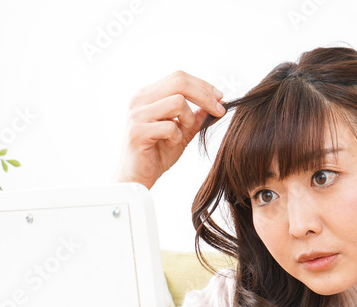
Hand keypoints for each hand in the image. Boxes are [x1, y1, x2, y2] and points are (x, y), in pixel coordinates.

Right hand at [114, 71, 226, 189]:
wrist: (137, 178)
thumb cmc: (156, 155)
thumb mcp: (182, 133)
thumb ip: (196, 118)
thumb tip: (218, 104)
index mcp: (147, 95)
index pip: (179, 78)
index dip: (203, 86)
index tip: (220, 98)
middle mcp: (139, 99)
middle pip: (179, 82)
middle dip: (204, 96)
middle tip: (218, 111)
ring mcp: (137, 114)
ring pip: (177, 102)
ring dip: (188, 120)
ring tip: (181, 134)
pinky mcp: (138, 131)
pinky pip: (170, 126)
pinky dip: (177, 137)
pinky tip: (170, 144)